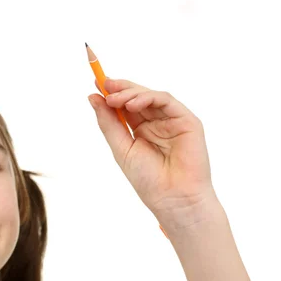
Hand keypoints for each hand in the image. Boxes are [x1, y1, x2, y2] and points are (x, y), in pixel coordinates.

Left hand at [88, 78, 216, 222]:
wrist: (172, 198)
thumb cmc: (148, 180)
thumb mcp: (121, 148)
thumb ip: (108, 123)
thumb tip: (93, 97)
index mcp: (141, 130)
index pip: (125, 105)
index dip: (112, 93)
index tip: (96, 82)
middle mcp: (157, 123)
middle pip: (138, 97)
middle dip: (120, 89)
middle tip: (104, 85)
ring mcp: (172, 120)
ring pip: (151, 96)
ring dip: (131, 93)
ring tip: (115, 99)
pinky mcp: (187, 121)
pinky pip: (166, 101)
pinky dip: (148, 97)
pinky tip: (133, 104)